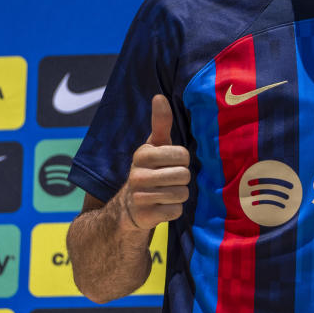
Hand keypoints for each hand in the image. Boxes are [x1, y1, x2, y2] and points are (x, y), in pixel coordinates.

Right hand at [122, 95, 190, 230]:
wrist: (129, 207)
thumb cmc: (149, 171)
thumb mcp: (154, 147)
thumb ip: (160, 123)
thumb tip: (159, 96)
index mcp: (143, 154)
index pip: (183, 154)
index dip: (182, 161)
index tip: (170, 164)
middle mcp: (138, 174)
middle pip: (184, 175)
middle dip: (182, 179)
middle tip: (169, 181)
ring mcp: (140, 196)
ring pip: (181, 193)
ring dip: (179, 195)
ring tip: (165, 193)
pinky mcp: (144, 216)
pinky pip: (176, 211)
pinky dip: (173, 210)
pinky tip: (162, 207)